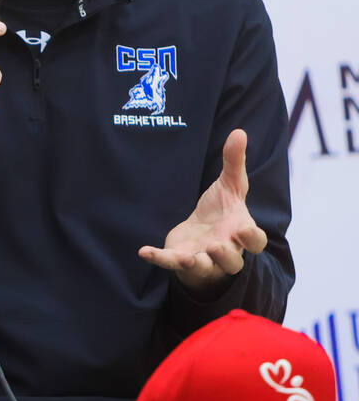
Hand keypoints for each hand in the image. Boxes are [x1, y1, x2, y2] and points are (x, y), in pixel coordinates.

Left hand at [138, 129, 267, 294]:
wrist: (202, 234)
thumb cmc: (222, 212)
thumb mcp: (230, 186)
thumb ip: (234, 162)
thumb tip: (240, 132)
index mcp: (240, 232)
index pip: (255, 241)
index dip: (252, 238)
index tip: (244, 229)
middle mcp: (226, 250)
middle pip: (232, 263)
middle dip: (226, 256)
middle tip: (217, 245)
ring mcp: (203, 258)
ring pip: (204, 267)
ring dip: (196, 263)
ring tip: (187, 257)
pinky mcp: (181, 259)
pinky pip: (171, 263)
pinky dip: (159, 258)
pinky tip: (144, 251)